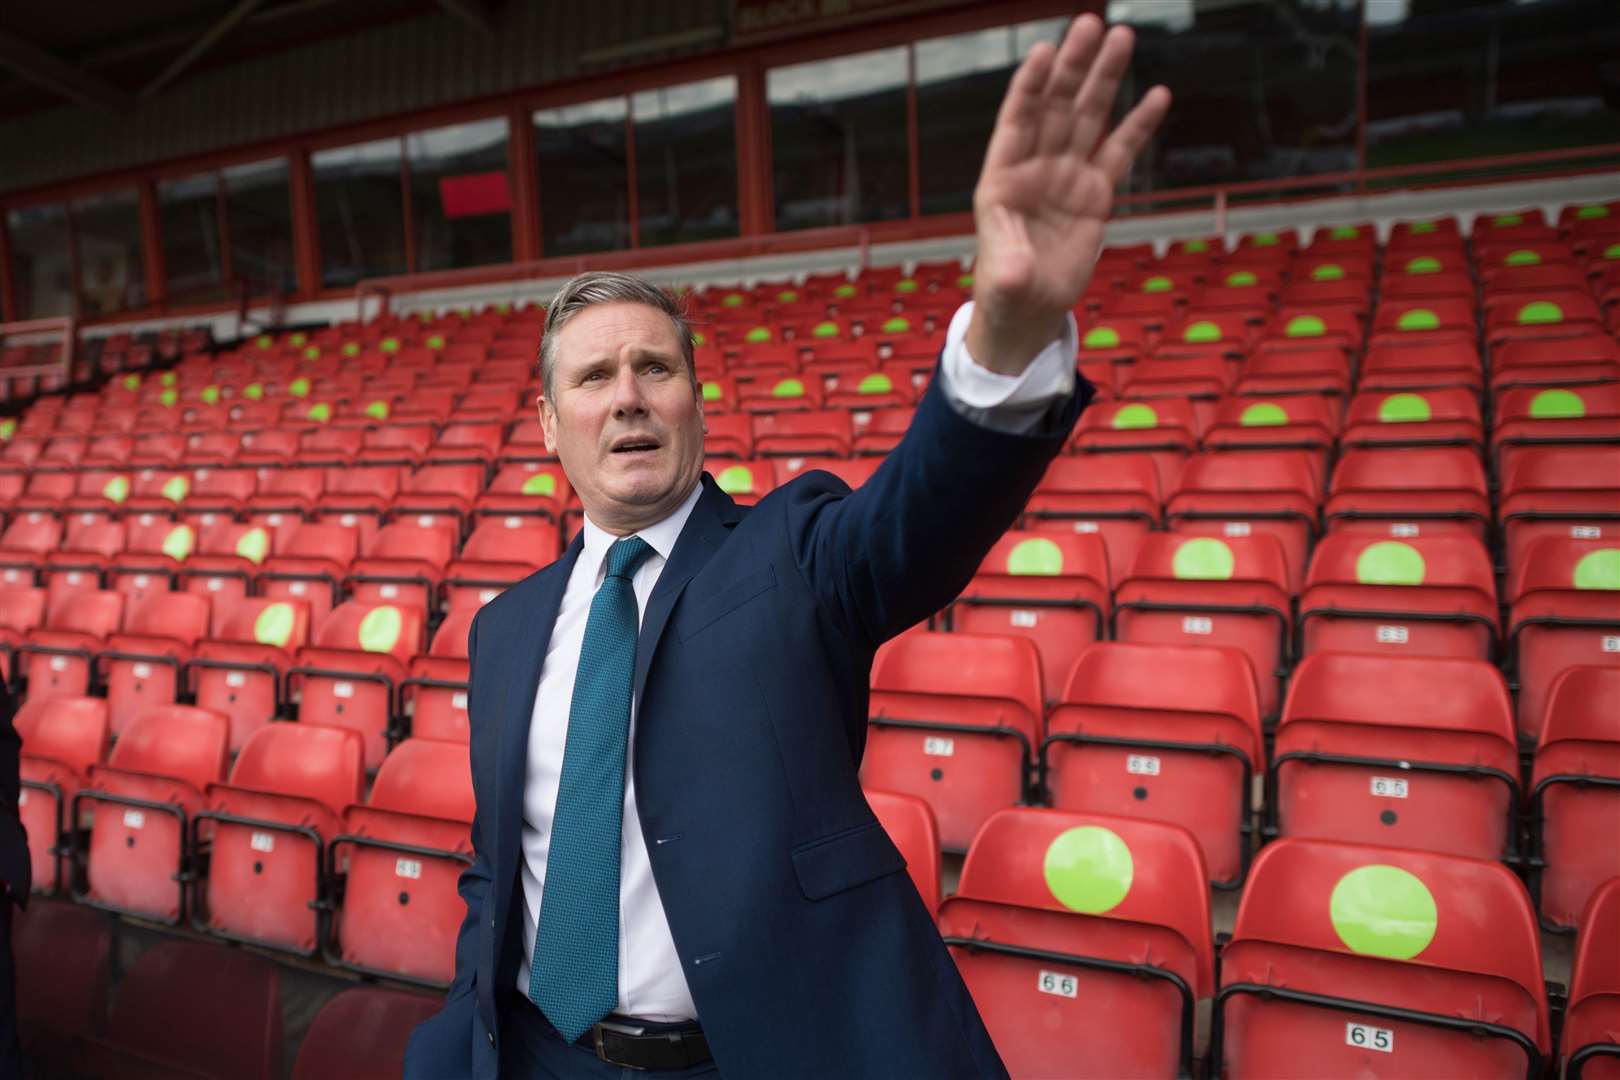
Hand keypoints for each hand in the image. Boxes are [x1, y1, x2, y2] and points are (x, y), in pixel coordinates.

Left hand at [965, 15, 1170, 374]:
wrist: (1028, 309)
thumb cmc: (1005, 290)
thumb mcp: (1003, 281)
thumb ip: (1008, 267)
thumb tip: (1014, 271)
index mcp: (1004, 178)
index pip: (1018, 121)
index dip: (1030, 87)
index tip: (1045, 52)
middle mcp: (1036, 168)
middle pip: (1058, 107)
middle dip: (1074, 67)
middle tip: (1091, 25)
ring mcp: (1067, 177)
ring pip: (1089, 118)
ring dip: (1104, 79)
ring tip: (1123, 38)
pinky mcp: (1095, 194)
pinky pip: (1118, 152)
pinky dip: (1137, 125)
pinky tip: (1156, 95)